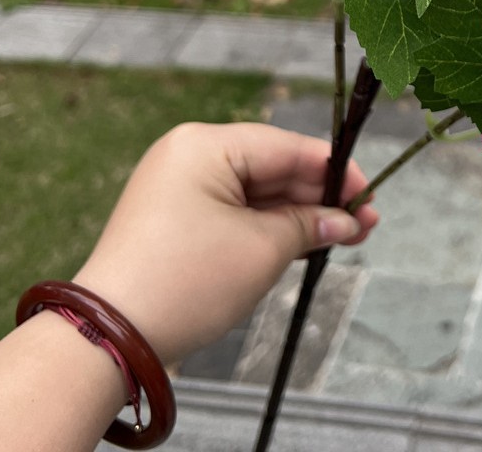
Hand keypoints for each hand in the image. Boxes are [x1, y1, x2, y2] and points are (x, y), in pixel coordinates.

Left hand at [73, 121, 378, 364]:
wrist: (111, 338)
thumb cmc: (187, 281)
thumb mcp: (261, 249)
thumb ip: (310, 225)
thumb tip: (347, 222)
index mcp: (206, 143)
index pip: (287, 147)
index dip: (334, 172)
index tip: (370, 195)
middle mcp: (190, 154)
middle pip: (273, 168)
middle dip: (320, 198)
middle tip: (365, 224)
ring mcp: (180, 186)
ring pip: (257, 192)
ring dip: (299, 215)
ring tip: (346, 236)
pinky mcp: (177, 218)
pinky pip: (235, 211)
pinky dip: (269, 226)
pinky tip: (307, 240)